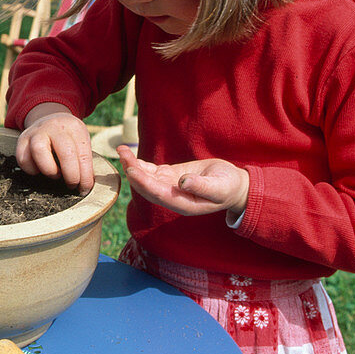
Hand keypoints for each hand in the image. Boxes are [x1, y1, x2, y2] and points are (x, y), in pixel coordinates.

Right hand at [15, 103, 94, 194]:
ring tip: (55, 175)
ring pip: (39, 151)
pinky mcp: (22, 139)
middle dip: (71, 175)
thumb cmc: (67, 136)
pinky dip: (31, 169)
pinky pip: (23, 158)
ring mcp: (37, 132)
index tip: (85, 188)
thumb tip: (86, 184)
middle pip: (65, 153)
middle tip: (72, 184)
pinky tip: (40, 170)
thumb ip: (84, 161)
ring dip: (49, 170)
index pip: (83, 155)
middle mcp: (55, 127)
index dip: (85, 176)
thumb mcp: (80, 141)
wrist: (48, 119)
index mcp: (74, 128)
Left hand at [116, 145, 248, 216]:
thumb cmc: (228, 187)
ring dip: (132, 164)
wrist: (232, 184)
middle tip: (123, 154)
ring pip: (145, 177)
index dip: (144, 183)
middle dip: (133, 171)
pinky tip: (127, 153)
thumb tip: (182, 182)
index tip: (132, 170)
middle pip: (146, 186)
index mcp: (182, 204)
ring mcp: (168, 186)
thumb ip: (202, 186)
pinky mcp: (168, 176)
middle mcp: (171, 197)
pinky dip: (139, 162)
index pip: (158, 194)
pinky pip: (150, 170)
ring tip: (122, 150)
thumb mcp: (220, 187)